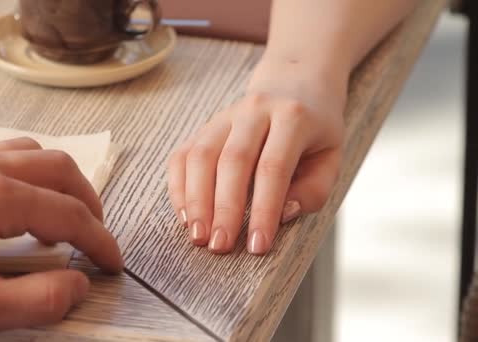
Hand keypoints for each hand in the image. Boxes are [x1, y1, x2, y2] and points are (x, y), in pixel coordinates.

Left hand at [0, 138, 123, 339]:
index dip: (100, 241)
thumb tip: (78, 284)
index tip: (111, 263)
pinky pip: (8, 154)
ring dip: (62, 184)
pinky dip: (33, 174)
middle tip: (96, 236)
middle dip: (89, 204)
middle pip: (62, 170)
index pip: (70, 215)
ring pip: (37, 154)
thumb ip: (39, 301)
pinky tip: (24, 203)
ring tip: (64, 219)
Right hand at [168, 61, 347, 254]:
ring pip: (201, 155)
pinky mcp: (204, 126)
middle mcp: (254, 110)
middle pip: (232, 160)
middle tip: (220, 246)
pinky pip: (183, 155)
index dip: (264, 209)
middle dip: (224, 208)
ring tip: (197, 236)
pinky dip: (179, 187)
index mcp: (293, 117)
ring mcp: (224, 116)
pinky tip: (185, 216)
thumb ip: (313, 189)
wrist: (295, 81)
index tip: (257, 245)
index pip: (273, 167)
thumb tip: (283, 214)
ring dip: (195, 199)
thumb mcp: (331, 157)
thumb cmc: (315, 128)